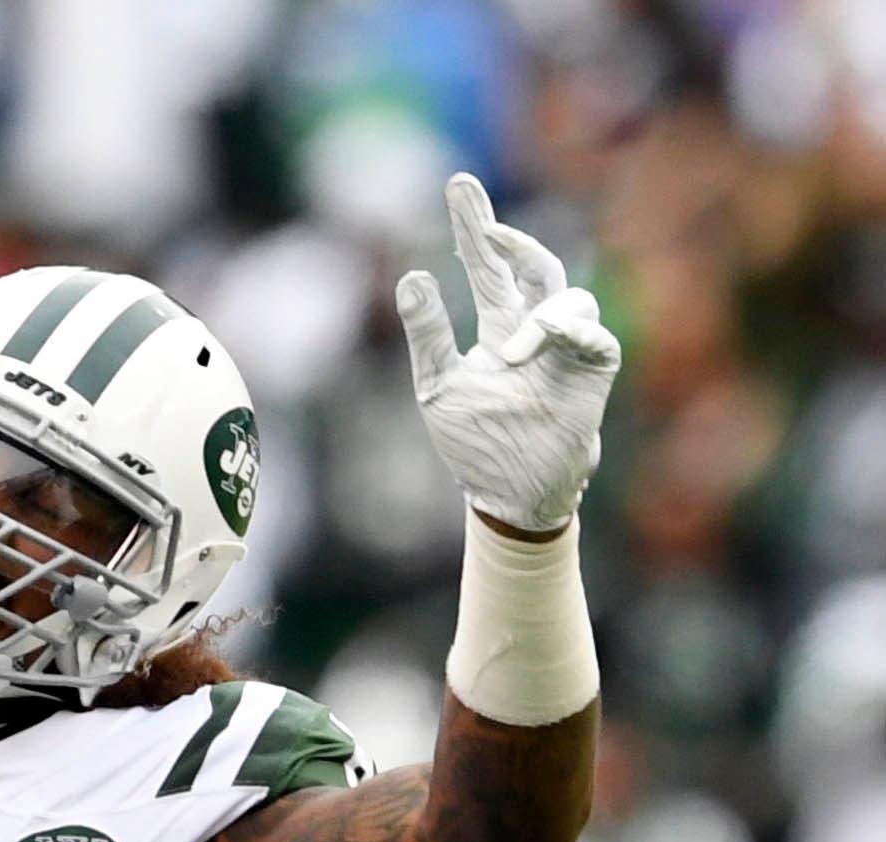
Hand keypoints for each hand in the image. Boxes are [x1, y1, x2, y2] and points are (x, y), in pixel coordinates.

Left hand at [396, 173, 621, 533]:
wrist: (512, 491)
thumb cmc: (477, 442)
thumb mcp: (437, 386)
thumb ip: (428, 334)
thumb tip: (411, 276)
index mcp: (500, 327)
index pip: (487, 267)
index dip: (474, 229)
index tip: (457, 186)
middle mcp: (536, 328)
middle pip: (526, 263)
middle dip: (496, 228)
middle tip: (461, 192)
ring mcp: (568, 347)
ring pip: (562, 294)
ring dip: (531, 312)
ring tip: (506, 354)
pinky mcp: (594, 370)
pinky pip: (593, 337)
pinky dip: (568, 331)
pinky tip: (544, 337)